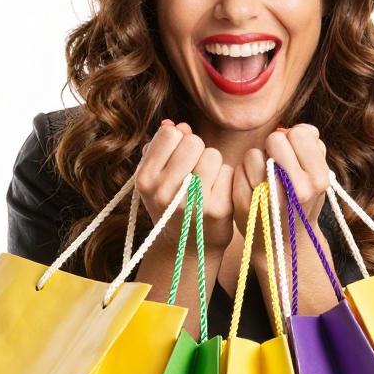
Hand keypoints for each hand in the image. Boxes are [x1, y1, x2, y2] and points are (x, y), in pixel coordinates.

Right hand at [137, 119, 234, 253]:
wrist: (185, 248)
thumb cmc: (171, 204)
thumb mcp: (156, 177)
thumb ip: (161, 147)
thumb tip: (177, 125)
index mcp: (145, 179)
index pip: (170, 134)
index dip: (178, 142)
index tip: (178, 159)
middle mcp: (165, 192)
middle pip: (193, 142)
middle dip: (197, 152)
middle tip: (193, 174)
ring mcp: (192, 202)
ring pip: (213, 155)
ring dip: (213, 165)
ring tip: (205, 185)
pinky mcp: (217, 210)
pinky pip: (228, 171)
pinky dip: (225, 180)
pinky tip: (217, 196)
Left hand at [232, 123, 329, 243]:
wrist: (284, 245)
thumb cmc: (301, 204)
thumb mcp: (317, 178)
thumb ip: (314, 148)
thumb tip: (301, 129)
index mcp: (318, 179)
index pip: (298, 134)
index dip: (292, 139)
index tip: (291, 155)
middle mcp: (297, 190)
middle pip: (275, 139)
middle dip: (272, 147)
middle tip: (275, 165)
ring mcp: (269, 198)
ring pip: (253, 154)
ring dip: (256, 161)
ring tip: (264, 179)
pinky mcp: (245, 204)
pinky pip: (237, 170)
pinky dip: (242, 175)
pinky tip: (252, 189)